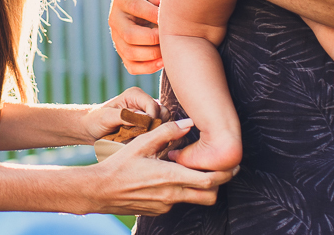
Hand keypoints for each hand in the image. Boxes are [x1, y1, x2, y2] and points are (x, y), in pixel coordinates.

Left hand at [83, 86, 169, 142]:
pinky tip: (143, 144)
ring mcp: (148, 113)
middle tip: (142, 139)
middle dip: (156, 127)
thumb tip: (146, 119)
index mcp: (135, 94)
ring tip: (140, 141)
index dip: (152, 121)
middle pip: (164, 114)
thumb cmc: (96, 120)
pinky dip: (154, 138)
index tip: (143, 134)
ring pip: (165, 123)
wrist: (91, 128)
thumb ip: (125, 116)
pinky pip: (160, 131)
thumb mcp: (107, 118)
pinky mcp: (149, 124)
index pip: (154, 106)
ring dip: (155, 134)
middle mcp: (144, 102)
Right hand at [86, 120, 231, 215]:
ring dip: (200, 188)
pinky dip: (181, 191)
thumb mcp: (141, 143)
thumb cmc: (119, 165)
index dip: (225, 173)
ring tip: (196, 171)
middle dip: (219, 184)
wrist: (100, 190)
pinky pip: (177, 202)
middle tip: (224, 171)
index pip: (209, 180)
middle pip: (209, 196)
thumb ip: (167, 132)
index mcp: (171, 177)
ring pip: (194, 200)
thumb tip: (188, 123)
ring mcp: (166, 205)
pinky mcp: (158, 210)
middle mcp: (172, 195)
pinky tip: (170, 178)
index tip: (233, 165)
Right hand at [109, 0, 163, 74]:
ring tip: (168, 50)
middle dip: (152, 39)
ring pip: (130, 53)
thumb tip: (160, 2)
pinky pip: (132, 66)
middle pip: (129, 35)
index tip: (168, 19)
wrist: (143, 3)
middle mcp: (115, 19)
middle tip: (169, 37)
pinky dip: (148, 67)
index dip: (152, 14)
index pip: (134, 7)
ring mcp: (116, 37)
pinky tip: (163, 62)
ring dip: (152, 54)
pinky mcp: (122, 52)